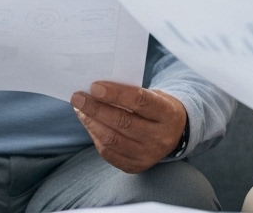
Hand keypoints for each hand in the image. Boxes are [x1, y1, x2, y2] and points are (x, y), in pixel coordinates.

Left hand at [72, 81, 187, 173]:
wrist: (174, 133)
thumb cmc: (157, 108)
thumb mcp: (154, 96)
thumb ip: (130, 93)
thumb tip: (96, 91)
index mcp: (169, 114)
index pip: (140, 101)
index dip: (116, 93)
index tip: (94, 86)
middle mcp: (161, 137)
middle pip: (123, 122)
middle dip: (96, 108)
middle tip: (78, 97)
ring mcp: (149, 155)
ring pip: (112, 140)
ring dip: (91, 123)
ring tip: (80, 110)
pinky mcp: (136, 166)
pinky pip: (109, 153)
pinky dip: (96, 137)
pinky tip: (90, 124)